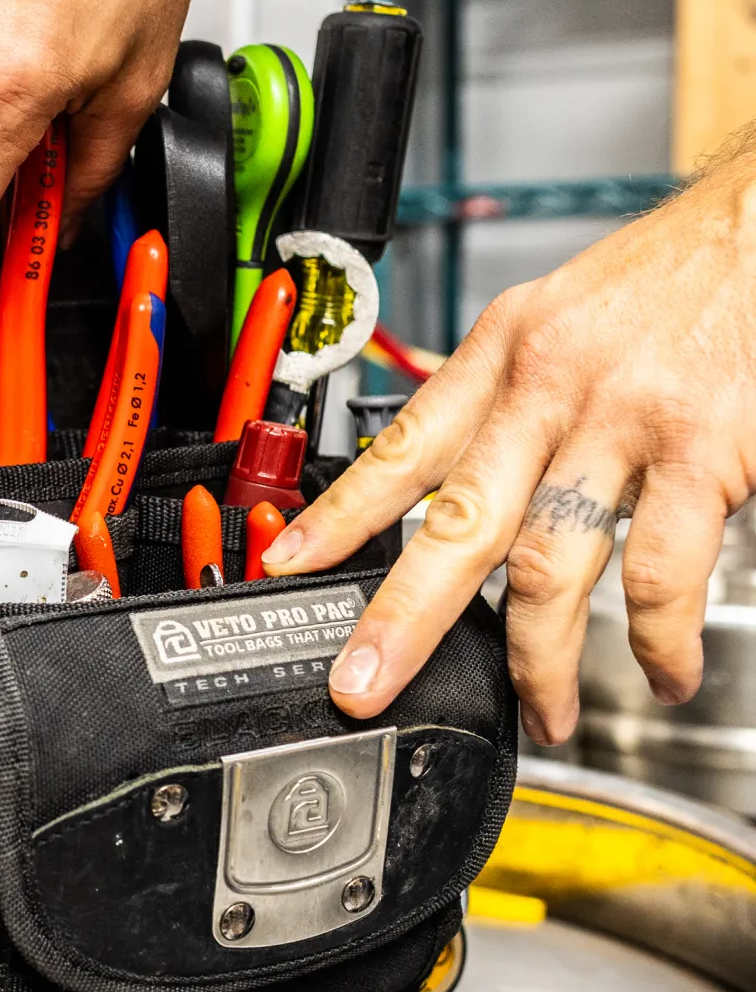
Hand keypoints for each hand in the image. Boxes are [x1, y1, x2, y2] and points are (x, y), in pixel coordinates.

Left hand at [261, 156, 755, 743]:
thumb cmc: (669, 278)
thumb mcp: (556, 317)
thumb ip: (506, 396)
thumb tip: (459, 475)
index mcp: (502, 353)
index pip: (400, 447)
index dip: (338, 515)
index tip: (288, 566)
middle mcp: (547, 385)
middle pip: (455, 521)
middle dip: (403, 616)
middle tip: (366, 680)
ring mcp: (622, 420)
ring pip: (551, 564)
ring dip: (542, 659)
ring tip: (546, 713)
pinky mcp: (704, 450)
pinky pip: (662, 571)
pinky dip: (657, 639)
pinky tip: (662, 670)